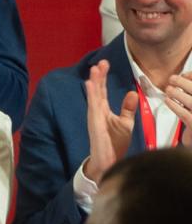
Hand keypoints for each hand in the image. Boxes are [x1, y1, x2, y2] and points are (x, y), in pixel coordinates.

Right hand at [83, 60, 137, 182]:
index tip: (105, 64)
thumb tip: (132, 93)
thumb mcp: (125, 123)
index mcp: (103, 110)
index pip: (102, 91)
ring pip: (93, 95)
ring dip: (94, 82)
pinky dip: (91, 95)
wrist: (108, 161)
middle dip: (98, 76)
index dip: (103, 78)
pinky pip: (92, 106)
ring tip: (95, 69)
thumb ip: (127, 108)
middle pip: (97, 90)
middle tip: (101, 62)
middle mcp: (96, 111)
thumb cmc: (115, 143)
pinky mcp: (94, 123)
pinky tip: (90, 84)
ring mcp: (94, 116)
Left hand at [165, 73, 191, 145]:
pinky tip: (168, 101)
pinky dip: (174, 105)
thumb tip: (185, 76)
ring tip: (169, 90)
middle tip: (172, 80)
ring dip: (176, 93)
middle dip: (183, 82)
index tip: (185, 75)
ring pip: (191, 101)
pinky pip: (184, 113)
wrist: (191, 147)